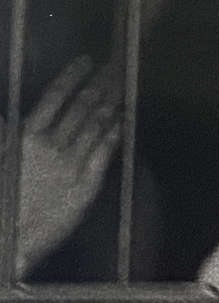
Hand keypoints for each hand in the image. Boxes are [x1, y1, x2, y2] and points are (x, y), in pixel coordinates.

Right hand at [9, 57, 121, 275]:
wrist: (8, 241)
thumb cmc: (1, 204)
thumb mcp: (2, 164)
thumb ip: (5, 139)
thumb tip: (7, 119)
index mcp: (23, 139)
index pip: (52, 98)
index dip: (71, 77)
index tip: (86, 61)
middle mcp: (50, 148)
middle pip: (80, 108)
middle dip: (99, 85)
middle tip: (115, 67)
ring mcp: (70, 166)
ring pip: (95, 126)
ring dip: (110, 104)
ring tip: (122, 87)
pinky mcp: (85, 187)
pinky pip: (104, 154)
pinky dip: (114, 134)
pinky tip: (123, 121)